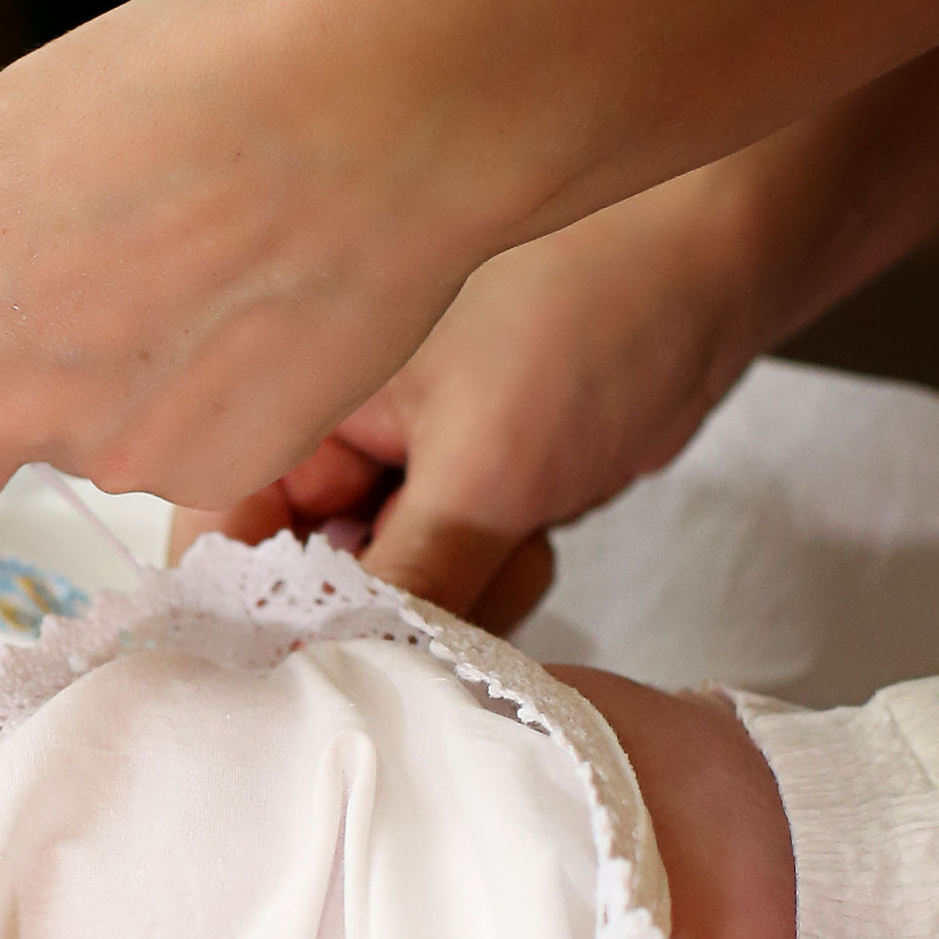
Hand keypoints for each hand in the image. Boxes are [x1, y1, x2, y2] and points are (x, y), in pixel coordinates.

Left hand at [0, 0, 497, 532]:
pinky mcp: (210, 474)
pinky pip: (172, 460)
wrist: (379, 110)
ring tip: (181, 281)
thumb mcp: (14, 129)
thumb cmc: (197, 80)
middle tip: (12, 368)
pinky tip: (246, 312)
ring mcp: (108, 455)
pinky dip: (195, 408)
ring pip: (66, 463)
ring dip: (96, 404)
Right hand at [171, 160, 757, 628]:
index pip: (219, 543)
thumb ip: (398, 585)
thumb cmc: (596, 306)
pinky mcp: (456, 500)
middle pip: (301, 589)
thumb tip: (327, 672)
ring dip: (451, 601)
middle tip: (448, 576)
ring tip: (509, 527)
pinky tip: (532, 527)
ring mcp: (392, 474)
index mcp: (292, 403)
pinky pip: (447, 592)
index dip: (260, 614)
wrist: (719, 266)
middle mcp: (326, 443)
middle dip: (380, 608)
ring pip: (383, 604)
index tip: (319, 660)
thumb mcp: (485, 468)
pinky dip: (495, 585)